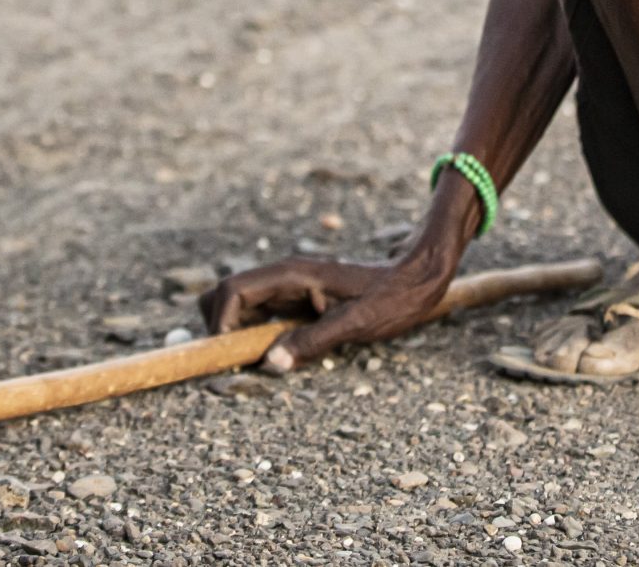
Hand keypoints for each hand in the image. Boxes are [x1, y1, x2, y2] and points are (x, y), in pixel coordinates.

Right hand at [200, 247, 454, 374]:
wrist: (418, 277)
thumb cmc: (392, 298)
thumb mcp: (356, 323)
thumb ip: (312, 340)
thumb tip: (271, 364)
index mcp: (293, 274)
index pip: (234, 289)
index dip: (221, 320)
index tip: (227, 352)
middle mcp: (285, 277)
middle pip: (228, 294)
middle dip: (220, 326)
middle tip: (235, 360)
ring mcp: (290, 288)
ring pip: (241, 306)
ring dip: (236, 333)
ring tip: (251, 362)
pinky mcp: (299, 301)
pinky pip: (262, 315)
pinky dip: (255, 335)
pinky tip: (274, 354)